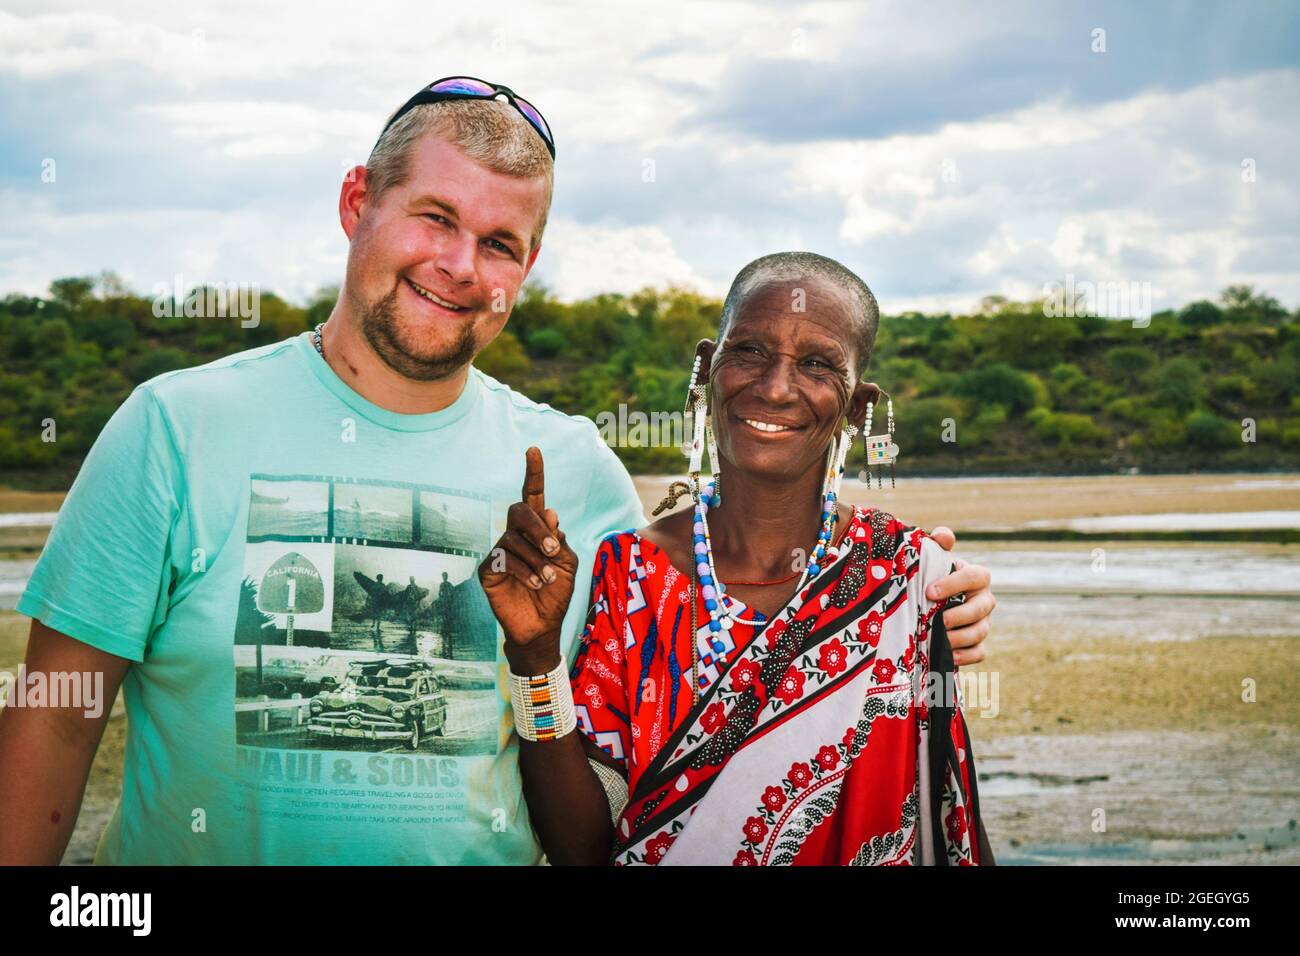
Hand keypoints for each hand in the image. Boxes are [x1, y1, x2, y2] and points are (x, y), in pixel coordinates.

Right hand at [478, 448, 578, 672]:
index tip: (533, 450)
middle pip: (520, 511)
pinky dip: (524, 570)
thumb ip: (559, 538)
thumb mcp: (567, 563)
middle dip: (537, 528)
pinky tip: (535, 583)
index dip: (534, 473)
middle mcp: (517, 535)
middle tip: (553, 551)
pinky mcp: (489, 569)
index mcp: (538, 530)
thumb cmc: (557, 593)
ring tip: (548, 579)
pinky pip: (503, 558)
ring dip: (536, 559)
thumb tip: (549, 510)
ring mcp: (501, 551)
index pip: (534, 496)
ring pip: (513, 539)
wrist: (543, 626)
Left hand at [927, 526, 994, 666]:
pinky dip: (965, 656)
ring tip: (940, 639)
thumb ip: (938, 544)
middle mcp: (984, 599)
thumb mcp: (933, 560)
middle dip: (962, 615)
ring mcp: (983, 622)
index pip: (975, 576)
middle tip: (940, 620)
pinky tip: (948, 655)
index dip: (955, 584)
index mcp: (976, 577)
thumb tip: (944, 536)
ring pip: (981, 631)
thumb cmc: (933, 577)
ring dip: (961, 638)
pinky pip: (980, 652)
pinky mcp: (978, 643)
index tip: (929, 592)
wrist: (930, 603)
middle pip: (982, 608)